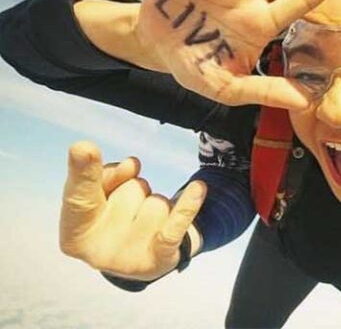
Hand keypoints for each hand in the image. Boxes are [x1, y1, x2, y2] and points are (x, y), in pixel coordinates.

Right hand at [59, 141, 206, 280]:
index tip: (84, 147)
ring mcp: (131, 257)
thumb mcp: (101, 196)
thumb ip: (105, 176)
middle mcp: (100, 252)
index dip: (83, 173)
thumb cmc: (114, 220)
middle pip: (129, 189)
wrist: (143, 255)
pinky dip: (188, 205)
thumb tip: (130, 164)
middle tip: (129, 205)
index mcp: (76, 235)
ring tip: (145, 221)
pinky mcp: (161, 256)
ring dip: (154, 203)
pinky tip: (199, 188)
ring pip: (156, 201)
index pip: (78, 196)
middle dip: (133, 187)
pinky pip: (176, 224)